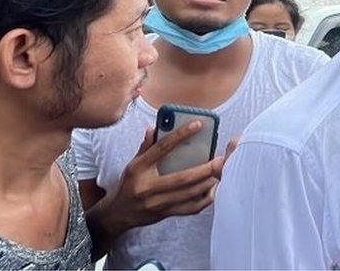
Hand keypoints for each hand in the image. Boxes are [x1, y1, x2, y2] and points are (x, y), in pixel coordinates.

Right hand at [89, 123, 225, 237]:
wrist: (118, 214)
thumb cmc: (130, 183)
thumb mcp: (133, 163)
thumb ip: (146, 146)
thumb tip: (154, 126)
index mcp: (139, 168)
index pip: (161, 148)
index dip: (180, 135)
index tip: (198, 125)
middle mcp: (147, 186)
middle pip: (181, 178)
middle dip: (204, 169)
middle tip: (221, 160)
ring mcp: (156, 203)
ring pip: (188, 194)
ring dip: (207, 184)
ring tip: (220, 173)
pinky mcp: (164, 214)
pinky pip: (188, 209)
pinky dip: (203, 201)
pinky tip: (212, 191)